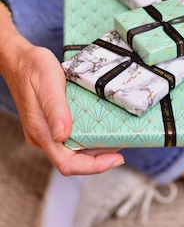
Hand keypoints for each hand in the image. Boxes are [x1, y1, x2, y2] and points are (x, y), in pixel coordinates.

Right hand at [0, 14, 123, 174]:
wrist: (19, 59)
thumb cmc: (32, 68)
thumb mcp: (48, 84)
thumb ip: (55, 110)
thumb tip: (62, 135)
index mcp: (41, 131)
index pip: (67, 163)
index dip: (94, 166)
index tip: (117, 158)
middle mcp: (43, 136)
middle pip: (73, 160)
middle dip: (100, 158)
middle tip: (122, 144)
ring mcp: (46, 131)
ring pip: (73, 150)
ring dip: (96, 149)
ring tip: (116, 137)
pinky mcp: (50, 124)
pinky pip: (71, 138)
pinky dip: (88, 138)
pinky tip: (100, 128)